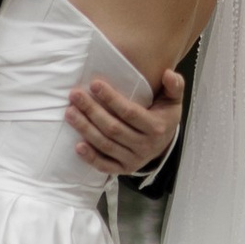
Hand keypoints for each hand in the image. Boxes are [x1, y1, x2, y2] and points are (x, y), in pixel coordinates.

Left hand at [67, 66, 185, 179]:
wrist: (164, 143)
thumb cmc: (164, 116)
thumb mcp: (173, 100)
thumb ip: (174, 85)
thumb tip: (168, 73)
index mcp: (156, 127)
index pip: (129, 112)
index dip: (111, 98)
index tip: (95, 84)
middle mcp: (145, 146)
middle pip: (113, 128)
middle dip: (92, 111)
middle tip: (75, 95)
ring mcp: (134, 160)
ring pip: (106, 145)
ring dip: (85, 129)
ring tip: (70, 113)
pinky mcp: (124, 170)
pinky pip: (106, 166)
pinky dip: (91, 158)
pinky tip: (77, 145)